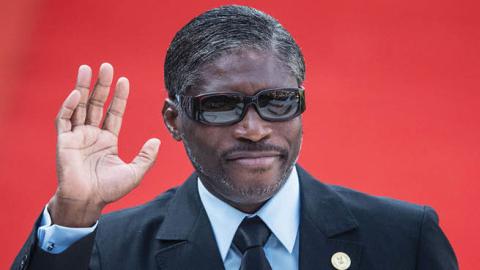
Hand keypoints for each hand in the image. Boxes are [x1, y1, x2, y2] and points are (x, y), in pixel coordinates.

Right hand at [48, 63, 159, 226]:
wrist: (87, 201)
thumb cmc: (109, 190)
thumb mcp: (134, 172)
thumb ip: (146, 156)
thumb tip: (158, 140)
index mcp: (107, 140)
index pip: (113, 112)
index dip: (119, 97)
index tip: (124, 80)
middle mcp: (92, 135)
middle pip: (96, 104)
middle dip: (101, 85)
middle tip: (106, 66)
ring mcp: (77, 137)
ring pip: (79, 106)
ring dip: (82, 87)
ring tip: (86, 68)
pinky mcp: (63, 141)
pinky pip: (64, 119)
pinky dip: (69, 106)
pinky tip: (77, 94)